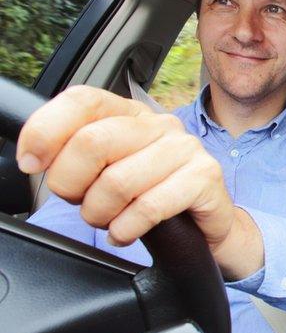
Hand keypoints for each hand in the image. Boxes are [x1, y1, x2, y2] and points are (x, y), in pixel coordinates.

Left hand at [16, 86, 259, 278]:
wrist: (206, 225)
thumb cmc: (151, 196)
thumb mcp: (109, 169)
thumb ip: (77, 154)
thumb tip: (34, 157)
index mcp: (131, 114)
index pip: (82, 100)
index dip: (46, 130)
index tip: (32, 163)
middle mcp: (159, 125)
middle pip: (93, 142)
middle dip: (71, 184)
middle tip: (81, 203)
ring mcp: (186, 148)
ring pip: (117, 182)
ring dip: (100, 214)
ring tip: (109, 222)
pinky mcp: (205, 176)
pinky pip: (149, 207)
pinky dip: (127, 228)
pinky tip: (126, 232)